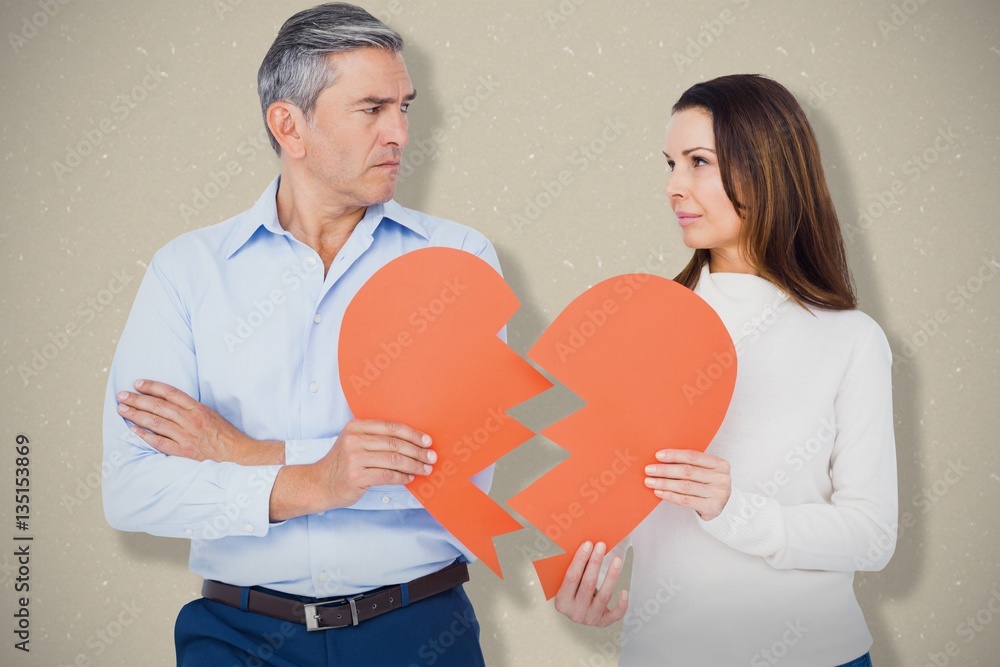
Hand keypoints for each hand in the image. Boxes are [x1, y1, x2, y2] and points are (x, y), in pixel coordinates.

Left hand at [116, 379, 281, 464]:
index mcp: (198, 409)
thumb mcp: (212, 414)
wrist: (238, 454)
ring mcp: (185, 436)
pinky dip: (145, 435)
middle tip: (122, 395)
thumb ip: (192, 408)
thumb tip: (171, 403)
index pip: (171, 393)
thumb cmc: (226, 434)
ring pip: (156, 422)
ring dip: (136, 415)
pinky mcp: (183, 451)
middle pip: (159, 406)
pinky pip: (159, 442)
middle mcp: (190, 420)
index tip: (138, 383)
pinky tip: (133, 429)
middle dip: (138, 400)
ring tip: (122, 409)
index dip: (153, 387)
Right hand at [290, 419, 436, 514]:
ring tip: (425, 469)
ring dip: (414, 465)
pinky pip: (387, 475)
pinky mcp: (356, 476)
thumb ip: (376, 438)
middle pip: (395, 443)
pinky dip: (402, 477)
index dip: (412, 434)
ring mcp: (354, 458)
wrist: (319, 483)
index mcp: (356, 426)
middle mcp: (354, 439)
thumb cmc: (342, 463)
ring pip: (394, 459)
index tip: (427, 441)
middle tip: (432, 457)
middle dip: (417, 451)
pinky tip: (409, 478)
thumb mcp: (354, 442)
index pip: (391, 427)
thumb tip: (412, 442)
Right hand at [553, 541, 627, 626]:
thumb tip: (588, 547)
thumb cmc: (573, 594)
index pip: (571, 577)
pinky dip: (622, 603)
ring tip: (617, 560)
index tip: (588, 544)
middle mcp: (576, 612)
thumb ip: (575, 571)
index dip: (580, 559)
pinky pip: (616, 614)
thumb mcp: (567, 585)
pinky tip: (624, 590)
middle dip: (595, 563)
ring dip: (611, 576)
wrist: (577, 614)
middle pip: (588, 584)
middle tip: (601, 546)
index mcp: (562, 602)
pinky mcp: (603, 623)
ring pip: (604, 596)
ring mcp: (590, 619)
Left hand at [644, 449, 731, 520]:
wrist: (721, 505)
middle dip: (665, 470)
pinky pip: (686, 500)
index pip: (693, 456)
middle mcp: (721, 478)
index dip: (674, 455)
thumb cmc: (708, 483)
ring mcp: (718, 494)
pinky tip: (660, 492)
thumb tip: (661, 459)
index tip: (658, 455)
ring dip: (664, 483)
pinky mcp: (712, 507)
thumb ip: (690, 463)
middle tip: (649, 470)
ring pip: (685, 487)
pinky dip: (670, 496)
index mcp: (720, 464)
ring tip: (650, 482)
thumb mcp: (705, 470)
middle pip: (687, 471)